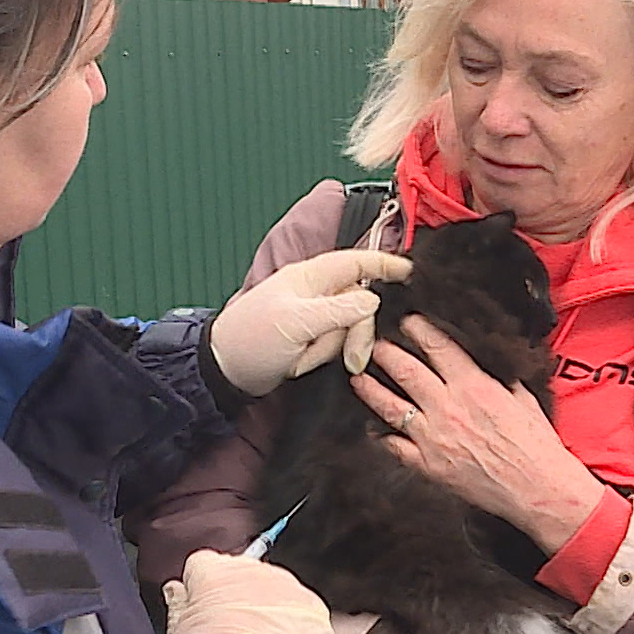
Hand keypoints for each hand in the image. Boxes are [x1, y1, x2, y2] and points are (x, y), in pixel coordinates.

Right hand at [162, 551, 336, 633]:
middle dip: (237, 599)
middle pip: (244, 576)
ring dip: (268, 614)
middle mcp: (255, 572)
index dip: (199, 591)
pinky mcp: (316, 612)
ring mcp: (290, 590)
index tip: (200, 611)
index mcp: (215, 571)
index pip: (203, 566)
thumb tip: (175, 592)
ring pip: (277, 594)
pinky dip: (295, 631)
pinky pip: (304, 615)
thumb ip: (178, 607)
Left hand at [210, 249, 413, 396]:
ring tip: (300, 359)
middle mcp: (315, 293)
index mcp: (310, 278)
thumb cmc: (251, 340)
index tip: (411, 271)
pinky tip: (299, 364)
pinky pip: (334, 345)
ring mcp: (313, 317)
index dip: (384, 264)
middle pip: (359, 304)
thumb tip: (373, 298)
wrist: (223, 371)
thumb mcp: (296, 323)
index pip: (355, 262)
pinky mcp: (310, 338)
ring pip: (348, 329)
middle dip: (355, 334)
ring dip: (329, 349)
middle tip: (351, 360)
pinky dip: (320, 357)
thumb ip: (338, 310)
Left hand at [354, 314, 605, 553]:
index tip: (407, 320)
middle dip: (385, 352)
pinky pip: (395, 447)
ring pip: (390, 406)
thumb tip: (483, 362)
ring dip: (370, 389)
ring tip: (357, 377)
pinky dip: (381, 436)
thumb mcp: (521, 398)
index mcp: (474, 386)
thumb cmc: (535, 445)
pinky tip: (372, 428)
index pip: (437, 346)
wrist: (537, 489)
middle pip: (405, 370)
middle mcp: (448, 407)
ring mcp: (433, 437)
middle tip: (373, 342)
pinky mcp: (428, 465)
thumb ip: (496, 378)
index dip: (417, 329)